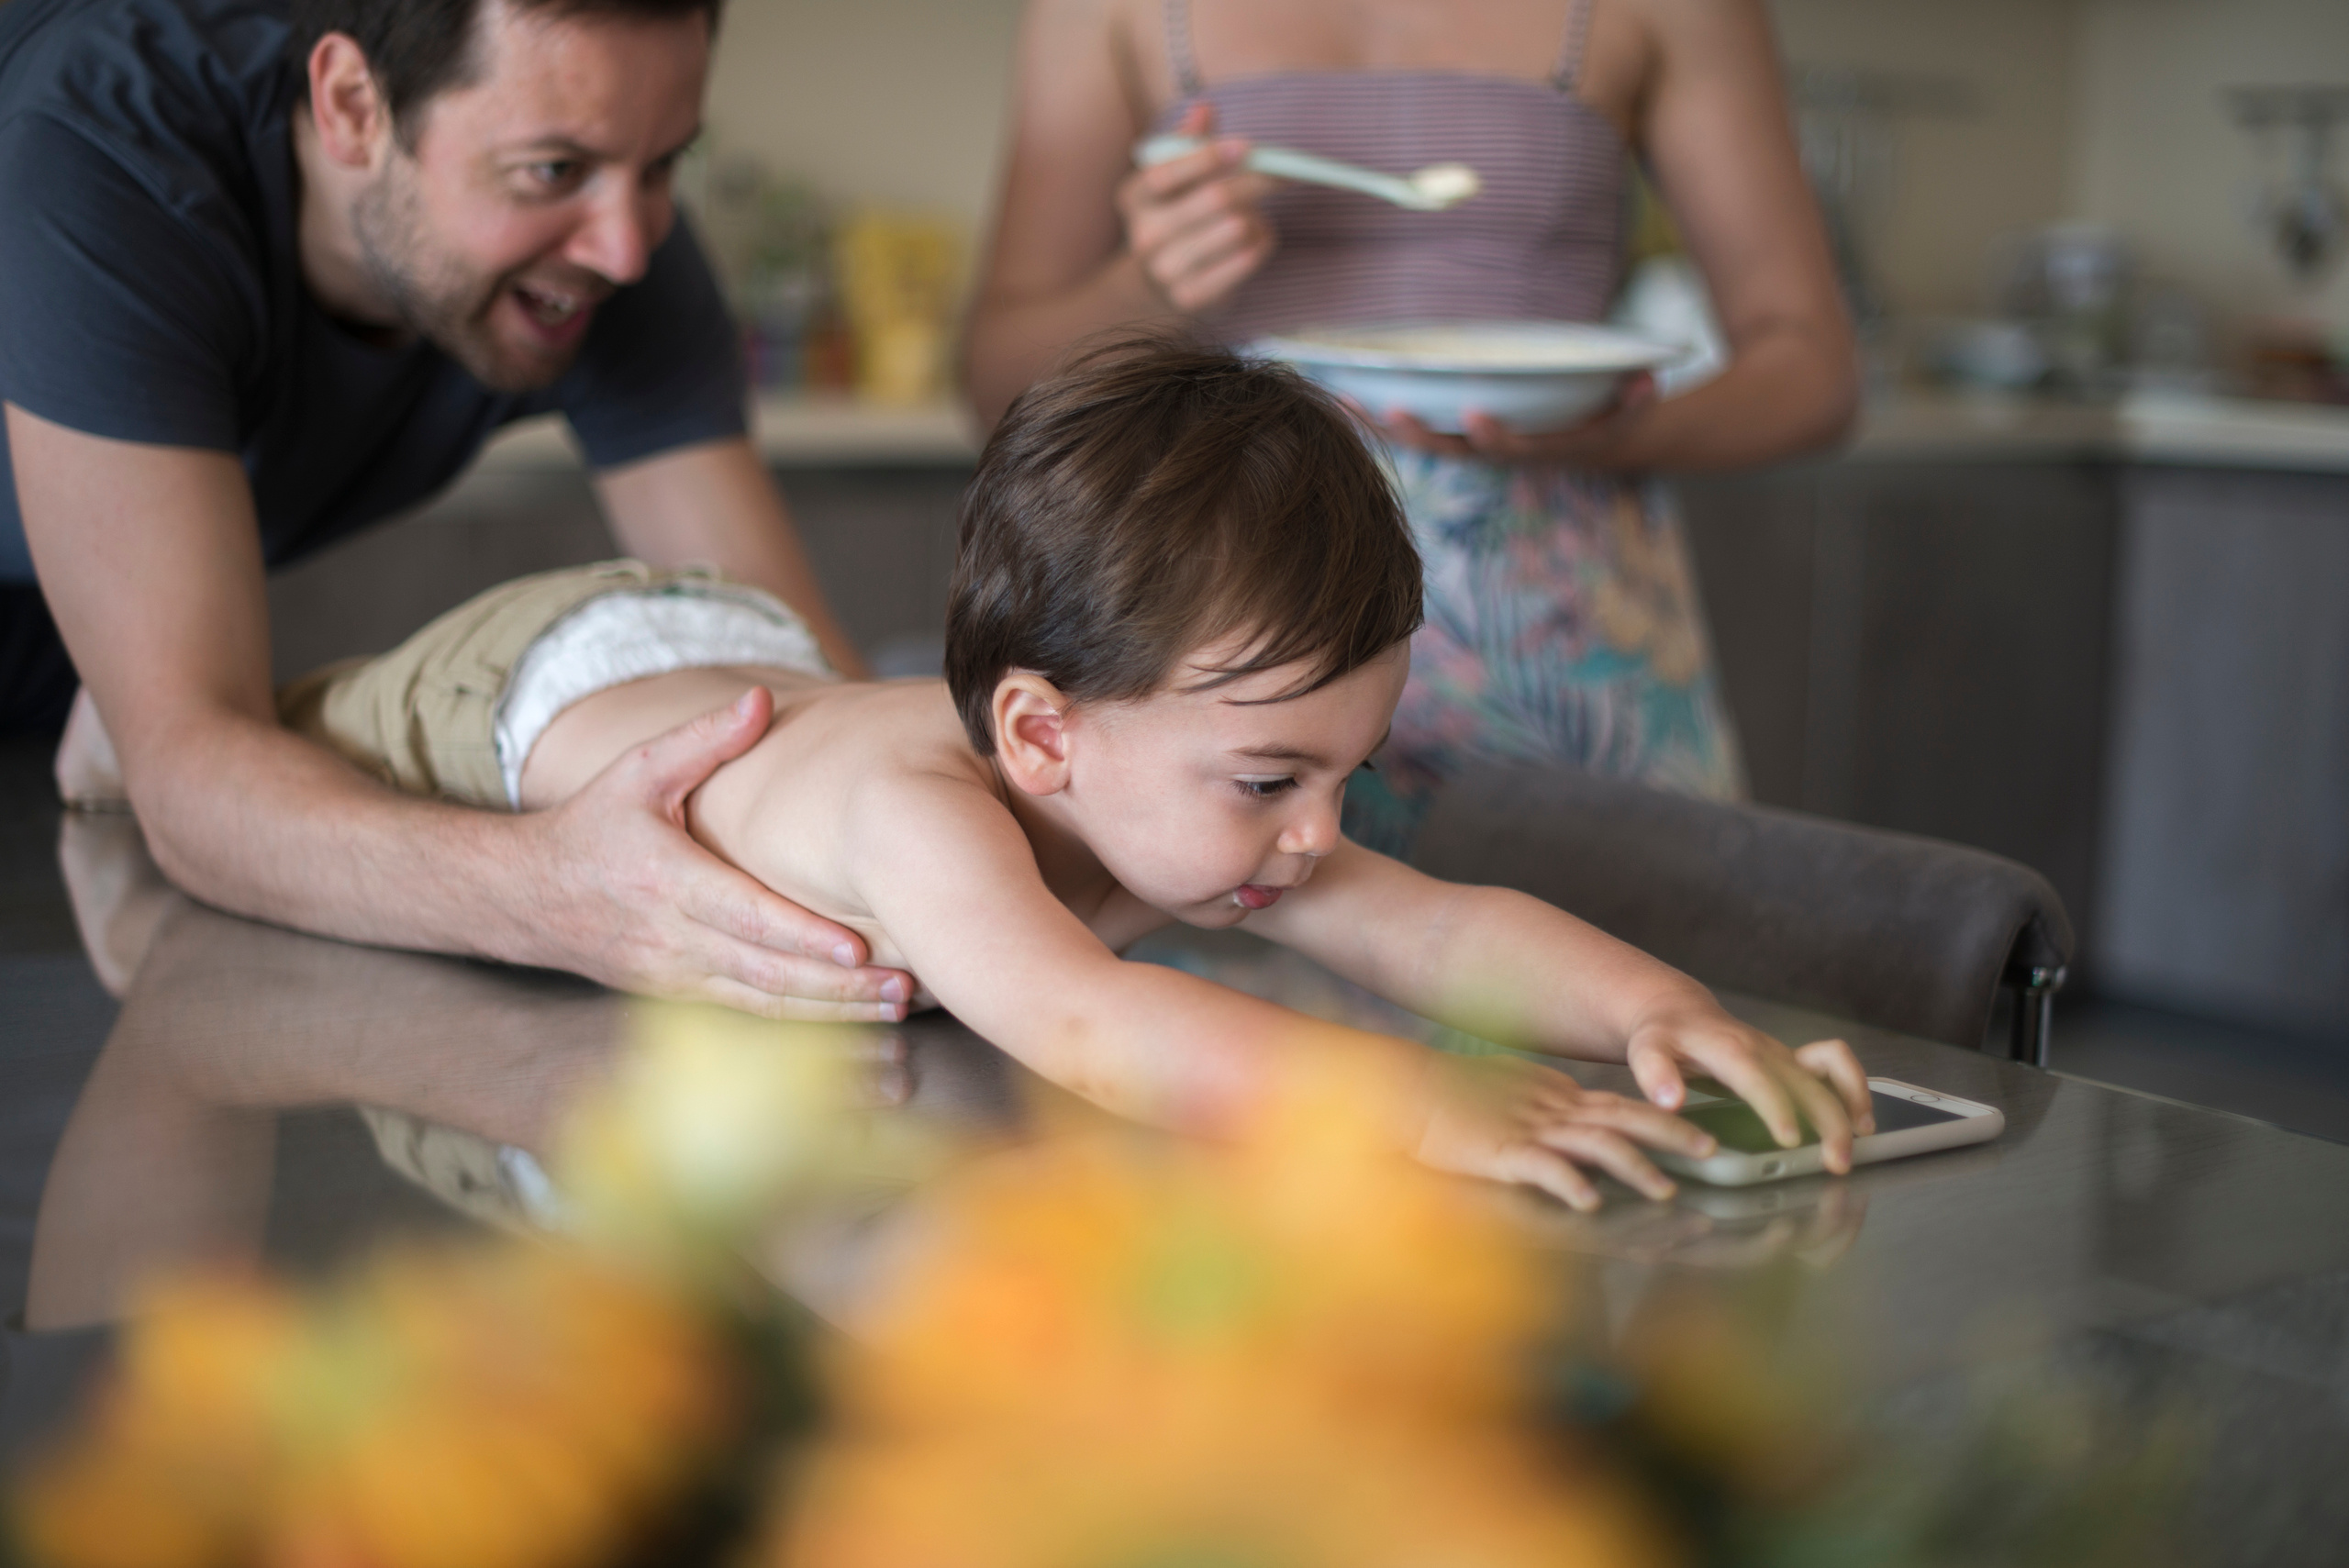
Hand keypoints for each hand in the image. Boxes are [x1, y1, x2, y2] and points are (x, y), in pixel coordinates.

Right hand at [515, 687, 915, 1020]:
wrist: (523, 897)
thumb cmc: (592, 825)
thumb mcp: (636, 771)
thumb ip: (702, 738)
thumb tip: (762, 699)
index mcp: (667, 880)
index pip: (745, 915)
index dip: (801, 936)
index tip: (856, 948)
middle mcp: (672, 939)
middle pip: (766, 973)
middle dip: (838, 989)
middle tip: (901, 993)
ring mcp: (674, 978)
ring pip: (762, 1009)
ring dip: (830, 1022)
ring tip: (892, 1022)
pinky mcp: (677, 1000)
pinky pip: (747, 1022)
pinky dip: (800, 1039)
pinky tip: (850, 1043)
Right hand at [1114, 102, 1275, 313]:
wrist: (1159, 284)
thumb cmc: (1176, 216)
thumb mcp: (1173, 179)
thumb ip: (1187, 143)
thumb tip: (1204, 109)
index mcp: (1133, 197)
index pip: (1168, 172)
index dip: (1209, 156)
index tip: (1247, 146)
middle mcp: (1143, 235)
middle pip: (1215, 199)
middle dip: (1256, 181)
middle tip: (1284, 173)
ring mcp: (1165, 271)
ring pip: (1236, 229)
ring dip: (1257, 218)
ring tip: (1255, 217)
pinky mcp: (1191, 297)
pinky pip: (1245, 260)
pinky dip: (1261, 245)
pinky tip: (1257, 240)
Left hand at [1354, 372, 1658, 466]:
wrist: (1596, 442)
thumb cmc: (1608, 414)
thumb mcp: (1630, 407)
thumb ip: (1636, 397)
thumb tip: (1646, 381)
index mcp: (1534, 445)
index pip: (1509, 445)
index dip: (1492, 433)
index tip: (1474, 414)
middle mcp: (1495, 450)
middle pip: (1450, 449)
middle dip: (1420, 431)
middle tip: (1392, 408)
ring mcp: (1470, 443)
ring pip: (1421, 440)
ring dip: (1382, 424)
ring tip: (1344, 398)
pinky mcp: (1452, 430)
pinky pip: (1410, 426)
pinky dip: (1377, 415)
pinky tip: (1341, 391)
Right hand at [1414, 1053, 1719, 1210]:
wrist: (1404, 1089)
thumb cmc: (1450, 1096)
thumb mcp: (1508, 1093)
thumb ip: (1543, 1106)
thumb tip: (1571, 1116)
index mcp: (1555, 1096)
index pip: (1620, 1105)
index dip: (1662, 1119)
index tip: (1700, 1135)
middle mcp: (1551, 1108)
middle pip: (1623, 1118)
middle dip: (1670, 1135)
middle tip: (1710, 1151)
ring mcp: (1528, 1128)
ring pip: (1595, 1144)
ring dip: (1635, 1166)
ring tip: (1665, 1190)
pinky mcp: (1501, 1150)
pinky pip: (1542, 1168)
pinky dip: (1569, 1183)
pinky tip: (1590, 1202)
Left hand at [1619, 999, 1873, 1173]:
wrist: (1677, 1011)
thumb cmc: (1662, 1035)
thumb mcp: (1645, 1051)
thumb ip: (1655, 1074)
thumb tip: (1671, 1101)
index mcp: (1728, 1048)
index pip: (1757, 1078)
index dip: (1776, 1108)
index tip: (1789, 1139)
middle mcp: (1764, 1049)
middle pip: (1808, 1082)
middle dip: (1829, 1122)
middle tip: (1836, 1163)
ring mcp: (1783, 1054)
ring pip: (1833, 1071)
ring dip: (1853, 1102)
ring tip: (1863, 1140)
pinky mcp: (1793, 1061)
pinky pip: (1835, 1067)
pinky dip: (1853, 1090)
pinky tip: (1859, 1121)